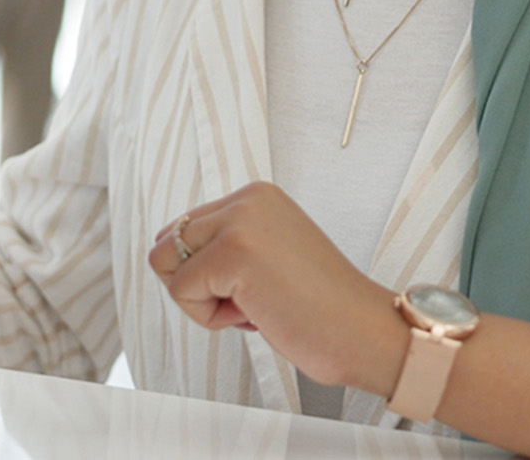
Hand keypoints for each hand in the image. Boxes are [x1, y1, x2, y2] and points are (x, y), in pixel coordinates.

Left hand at [147, 182, 405, 392]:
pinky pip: (181, 291)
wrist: (363, 332)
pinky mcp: (233, 252)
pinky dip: (210, 318)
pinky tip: (256, 315)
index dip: (206, 274)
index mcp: (255, 196)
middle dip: (196, 283)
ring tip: (253, 305)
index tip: (255, 287)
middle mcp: (246, 199)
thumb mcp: (267, 253)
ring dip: (201, 300)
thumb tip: (166, 252)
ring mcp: (239, 222)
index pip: (184, 230)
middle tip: (249, 300)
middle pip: (167, 243)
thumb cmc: (318, 308)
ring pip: (166, 264)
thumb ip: (227, 242)